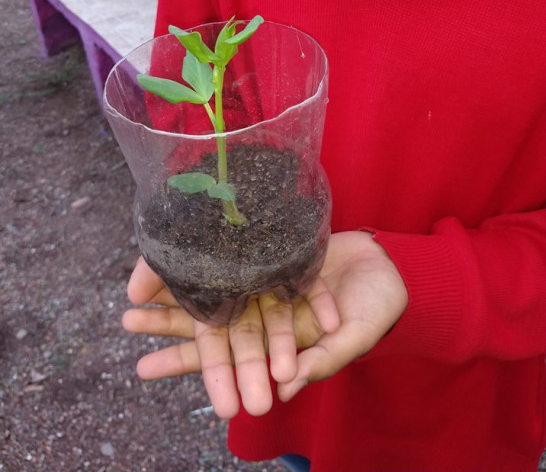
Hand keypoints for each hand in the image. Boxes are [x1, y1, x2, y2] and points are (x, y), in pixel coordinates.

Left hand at [122, 231, 407, 417]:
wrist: (393, 265)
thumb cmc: (380, 307)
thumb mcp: (354, 336)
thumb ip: (324, 359)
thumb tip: (287, 386)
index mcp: (279, 339)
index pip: (224, 355)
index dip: (187, 362)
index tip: (144, 367)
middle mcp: (265, 312)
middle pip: (210, 321)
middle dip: (170, 323)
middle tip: (126, 320)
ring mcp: (266, 282)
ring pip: (216, 288)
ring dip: (181, 289)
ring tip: (139, 289)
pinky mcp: (274, 255)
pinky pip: (236, 257)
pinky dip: (209, 257)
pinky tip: (183, 252)